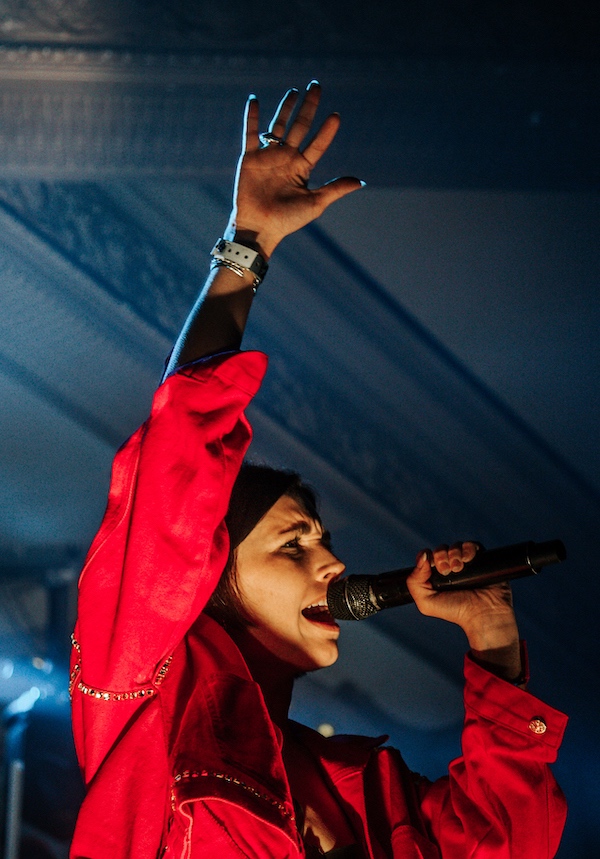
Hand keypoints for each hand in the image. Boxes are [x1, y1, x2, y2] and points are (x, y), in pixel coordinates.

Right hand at [226, 81, 362, 257]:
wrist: (260, 228)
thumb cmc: (288, 220)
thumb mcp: (315, 203)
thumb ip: (335, 189)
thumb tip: (360, 182)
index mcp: (302, 168)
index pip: (317, 144)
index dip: (327, 131)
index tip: (336, 116)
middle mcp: (287, 158)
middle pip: (300, 127)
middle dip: (309, 107)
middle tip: (317, 86)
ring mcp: (269, 156)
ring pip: (279, 126)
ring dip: (286, 108)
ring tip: (295, 91)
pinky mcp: (250, 158)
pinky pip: (250, 134)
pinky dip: (252, 117)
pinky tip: (255, 100)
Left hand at [406, 542, 519, 652]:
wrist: (483, 613)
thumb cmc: (455, 611)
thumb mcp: (426, 602)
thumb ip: (414, 582)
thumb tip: (423, 556)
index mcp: (435, 576)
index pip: (427, 556)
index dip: (427, 557)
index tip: (432, 566)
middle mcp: (450, 568)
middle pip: (440, 549)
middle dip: (441, 556)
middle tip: (447, 571)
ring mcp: (465, 563)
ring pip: (455, 546)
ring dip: (454, 553)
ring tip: (459, 568)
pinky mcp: (480, 559)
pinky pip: (471, 545)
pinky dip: (468, 548)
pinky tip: (468, 559)